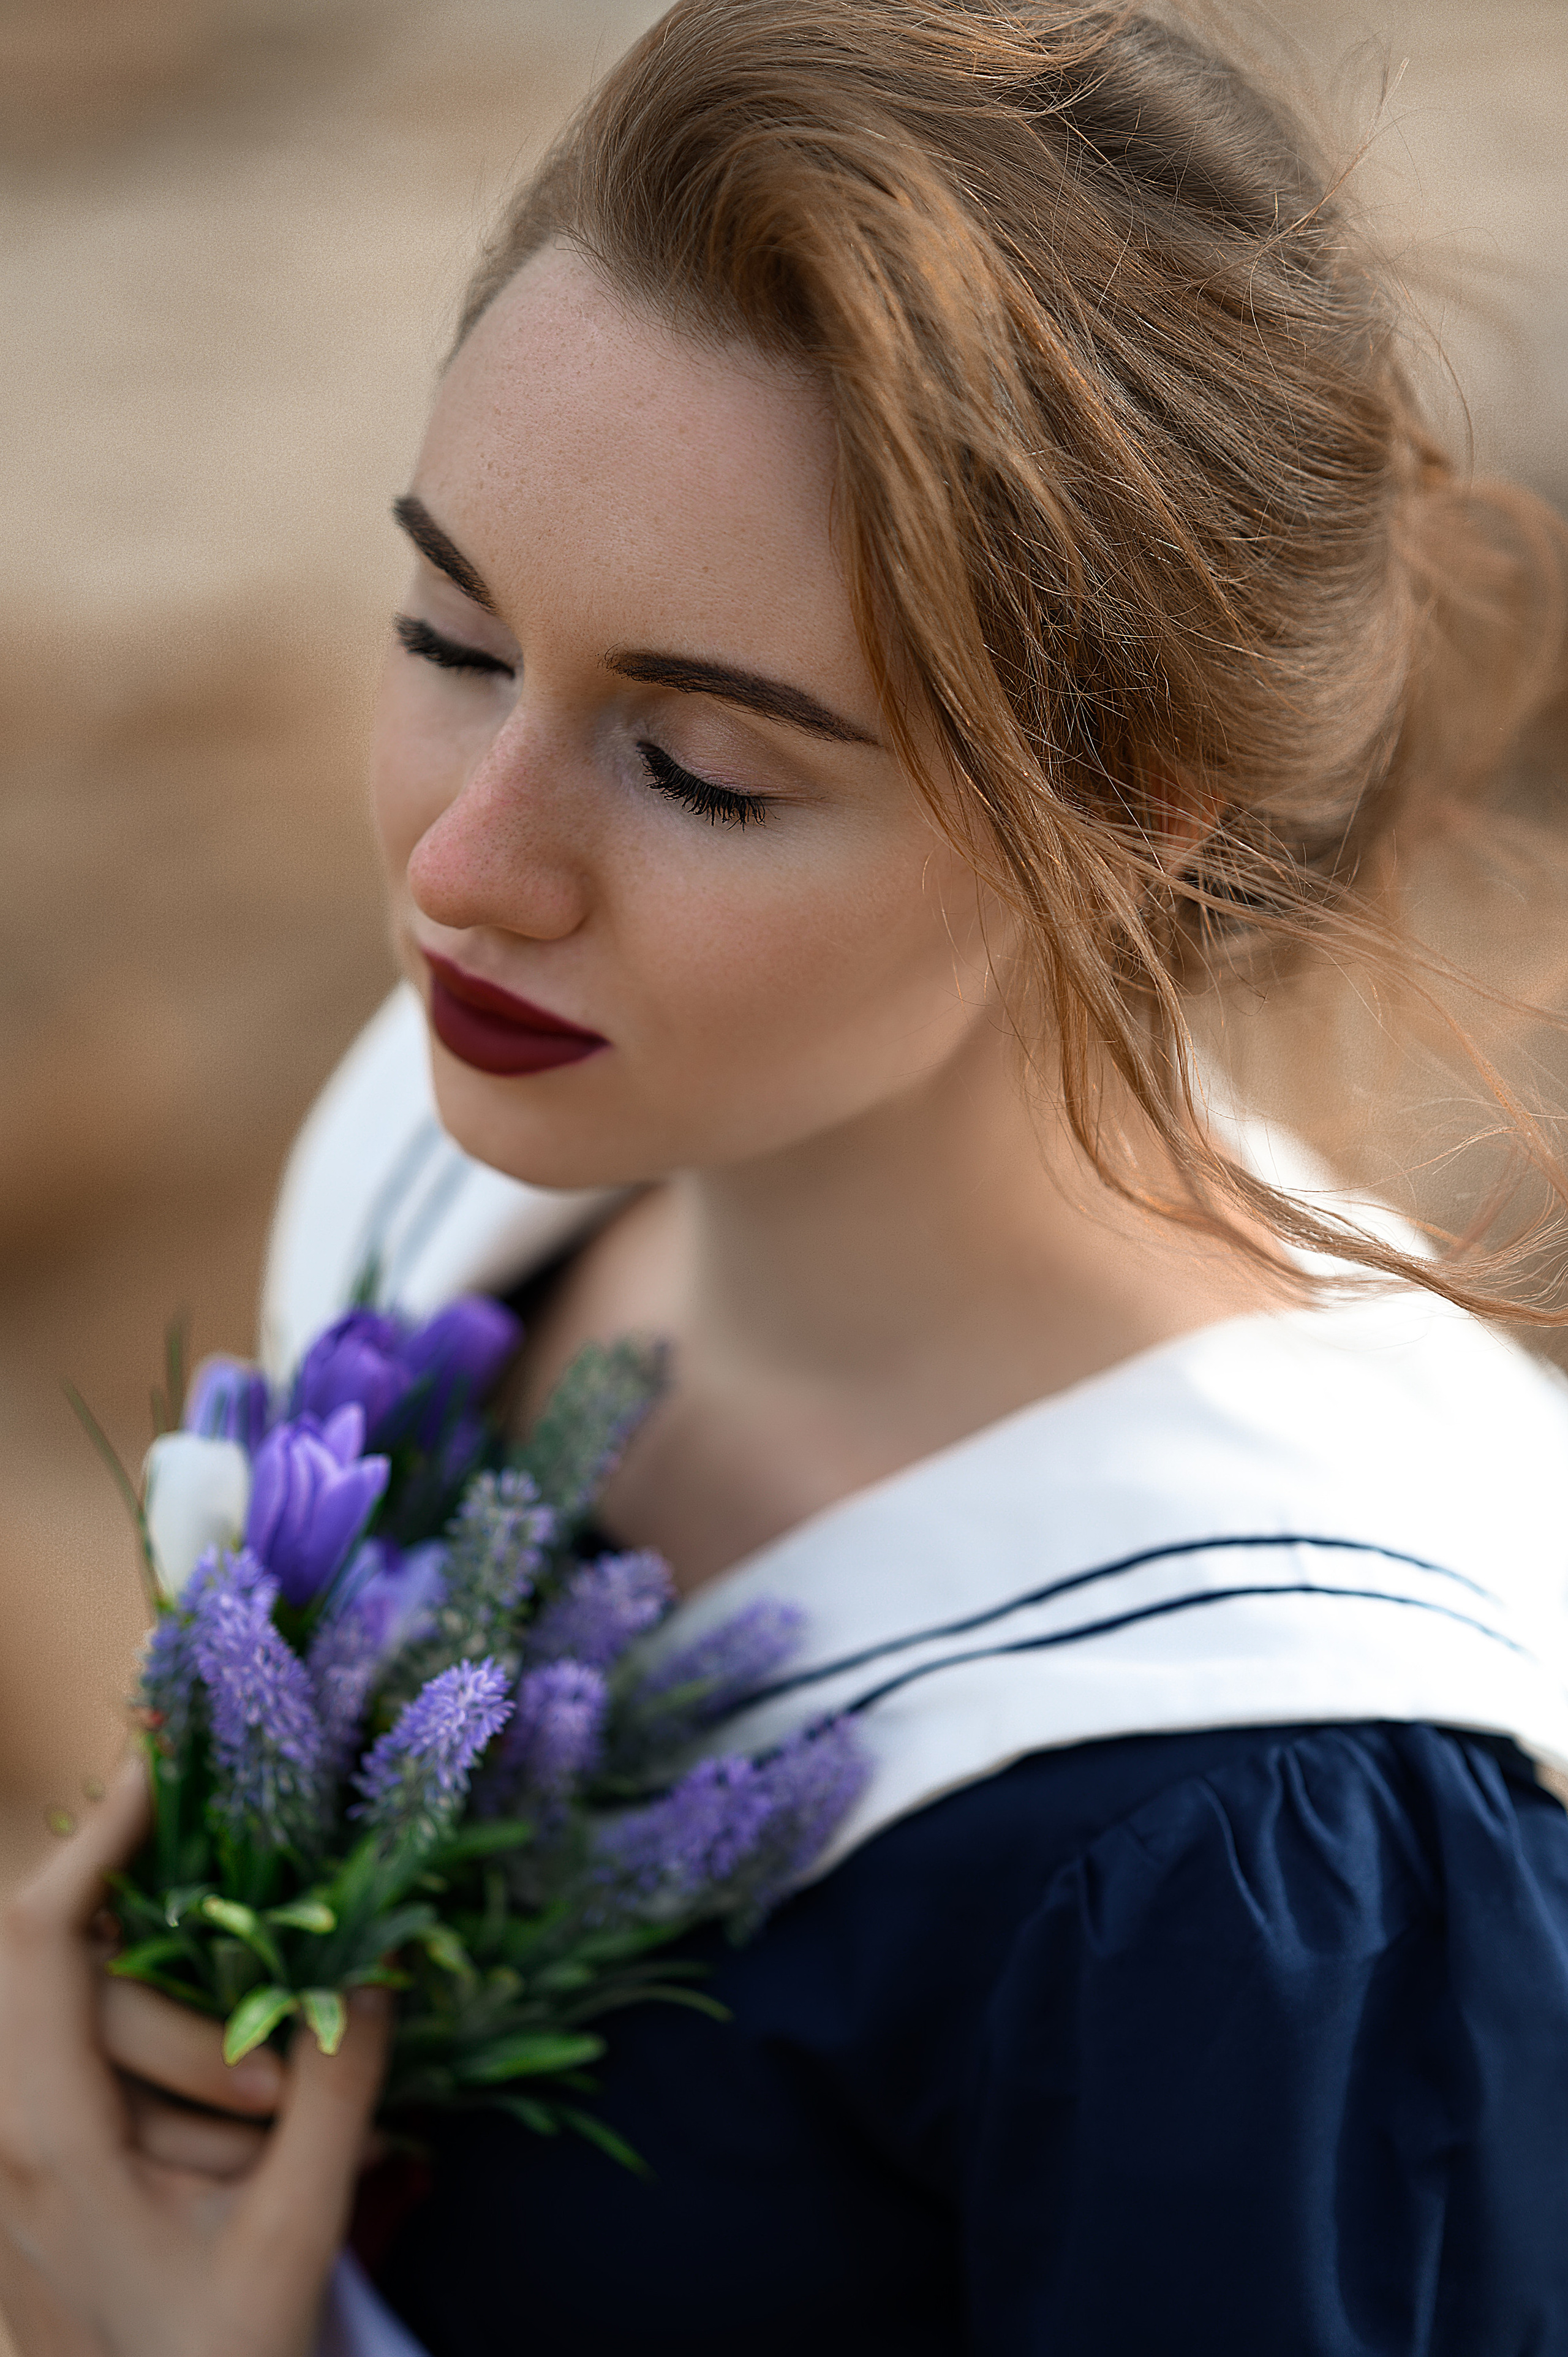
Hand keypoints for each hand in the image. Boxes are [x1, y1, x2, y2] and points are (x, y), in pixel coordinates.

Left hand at [0, 1759, 391, 2356]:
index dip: (96, 1833)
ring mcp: (6, 2147)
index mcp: (42, 2149)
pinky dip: (162, 2057)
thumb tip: (383, 1963)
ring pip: (85, 2011)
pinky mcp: (31, 2156)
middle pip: (73, 1976)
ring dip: (181, 2051)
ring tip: (248, 2160)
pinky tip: (223, 2143)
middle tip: (277, 2099)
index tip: (165, 1755)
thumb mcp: (293, 2238)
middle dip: (190, 2004)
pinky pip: (86, 2051)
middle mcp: (0, 2134)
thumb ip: (340, 2092)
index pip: (40, 1942)